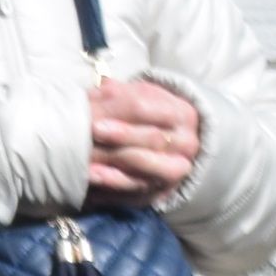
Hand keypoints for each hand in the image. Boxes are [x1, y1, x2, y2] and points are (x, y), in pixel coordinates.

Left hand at [86, 74, 201, 208]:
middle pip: (152, 139)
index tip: (98, 113)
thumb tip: (105, 85)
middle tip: (92, 131)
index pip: (154, 111)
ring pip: (148, 168)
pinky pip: (137, 190)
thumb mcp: (137, 96)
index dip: (124, 110)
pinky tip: (92, 179)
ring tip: (88, 162)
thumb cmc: (145, 113)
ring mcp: (177, 169)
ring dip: (116, 164)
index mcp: (183, 114)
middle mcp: (186, 143)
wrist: (167, 139)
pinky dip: (112, 185)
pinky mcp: (162, 189)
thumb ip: (121, 92)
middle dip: (121, 136)